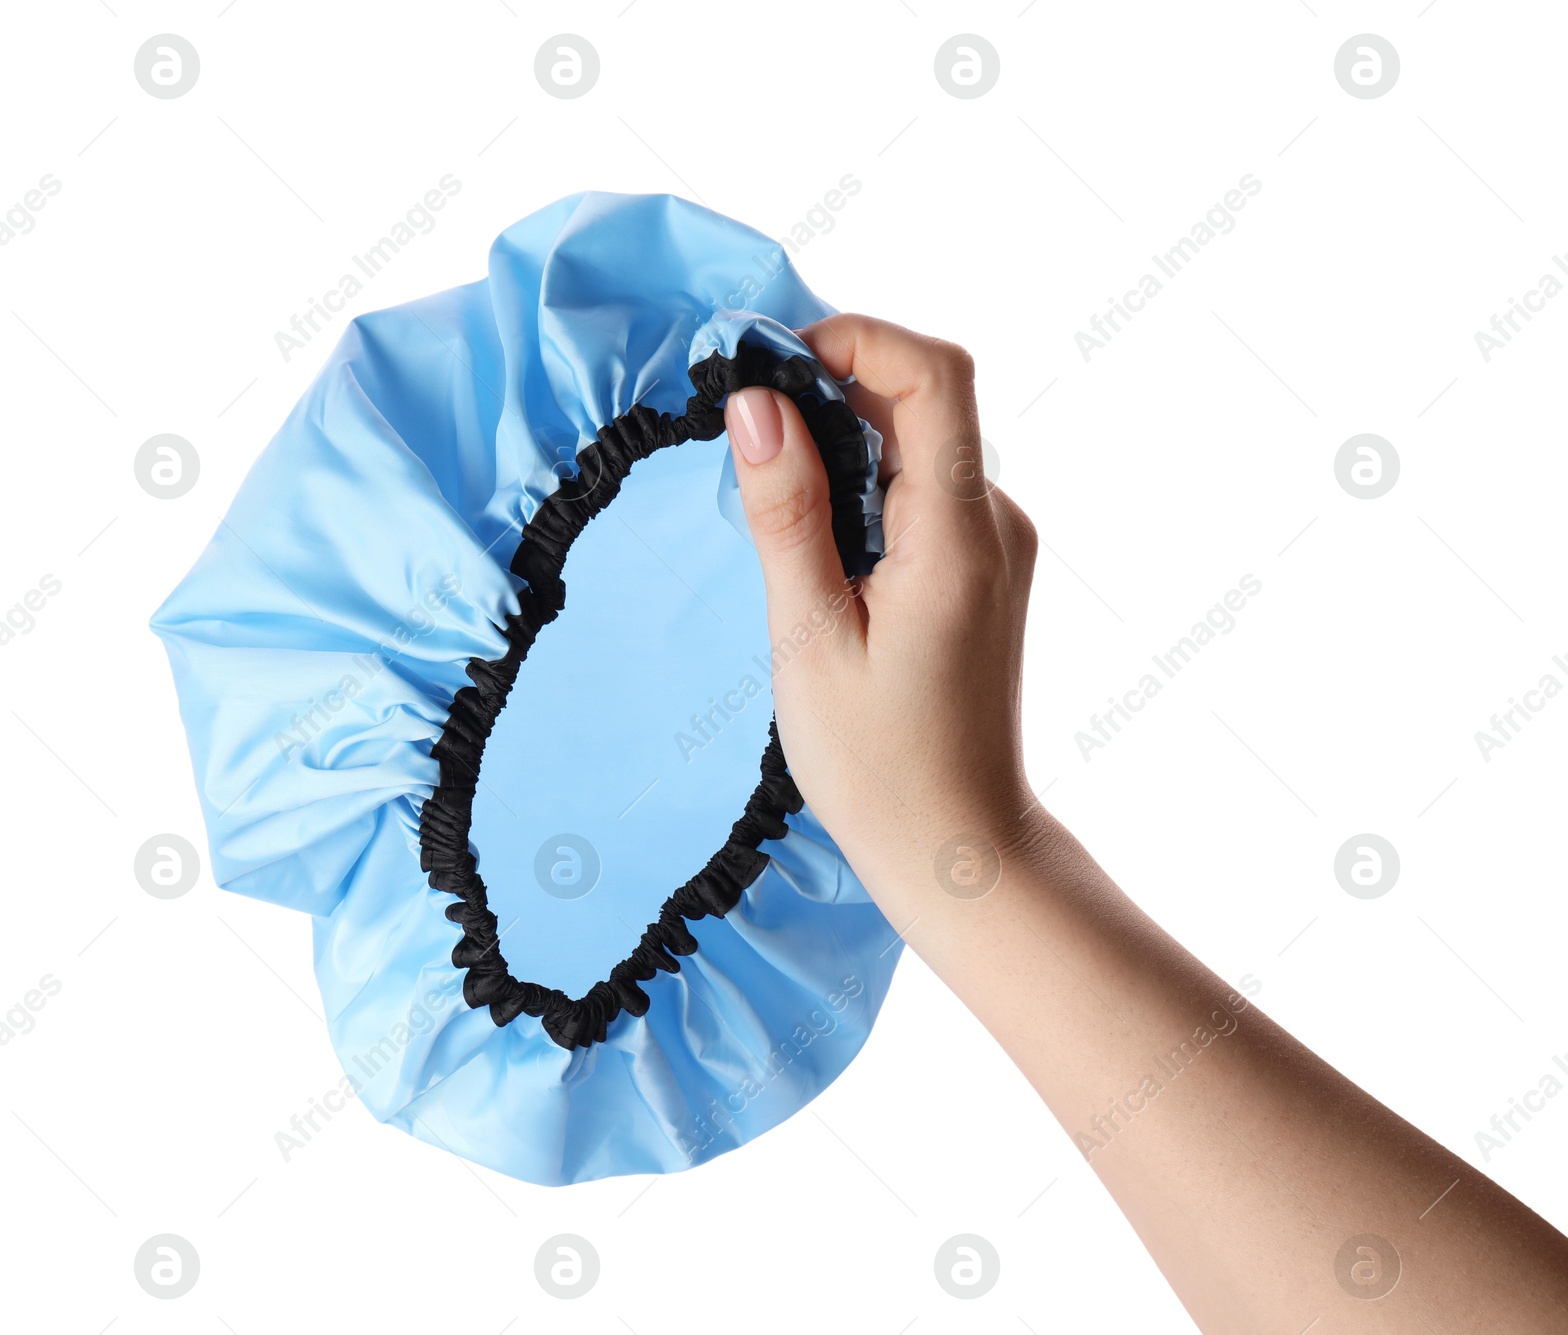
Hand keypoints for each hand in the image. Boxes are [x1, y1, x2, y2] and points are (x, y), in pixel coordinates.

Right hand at [723, 313, 1039, 907]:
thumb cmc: (878, 764)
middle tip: (745, 432)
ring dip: (842, 439)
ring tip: (771, 499)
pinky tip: (815, 543)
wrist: (958, 844)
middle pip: (924, 398)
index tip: (769, 366)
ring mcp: (997, 545)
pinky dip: (863, 483)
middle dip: (832, 386)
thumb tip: (755, 402)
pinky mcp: (983, 568)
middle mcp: (995, 523)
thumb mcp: (810, 636)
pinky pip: (922, 489)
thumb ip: (786, 512)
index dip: (855, 338)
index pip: (933, 374)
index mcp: (959, 535)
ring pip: (919, 441)